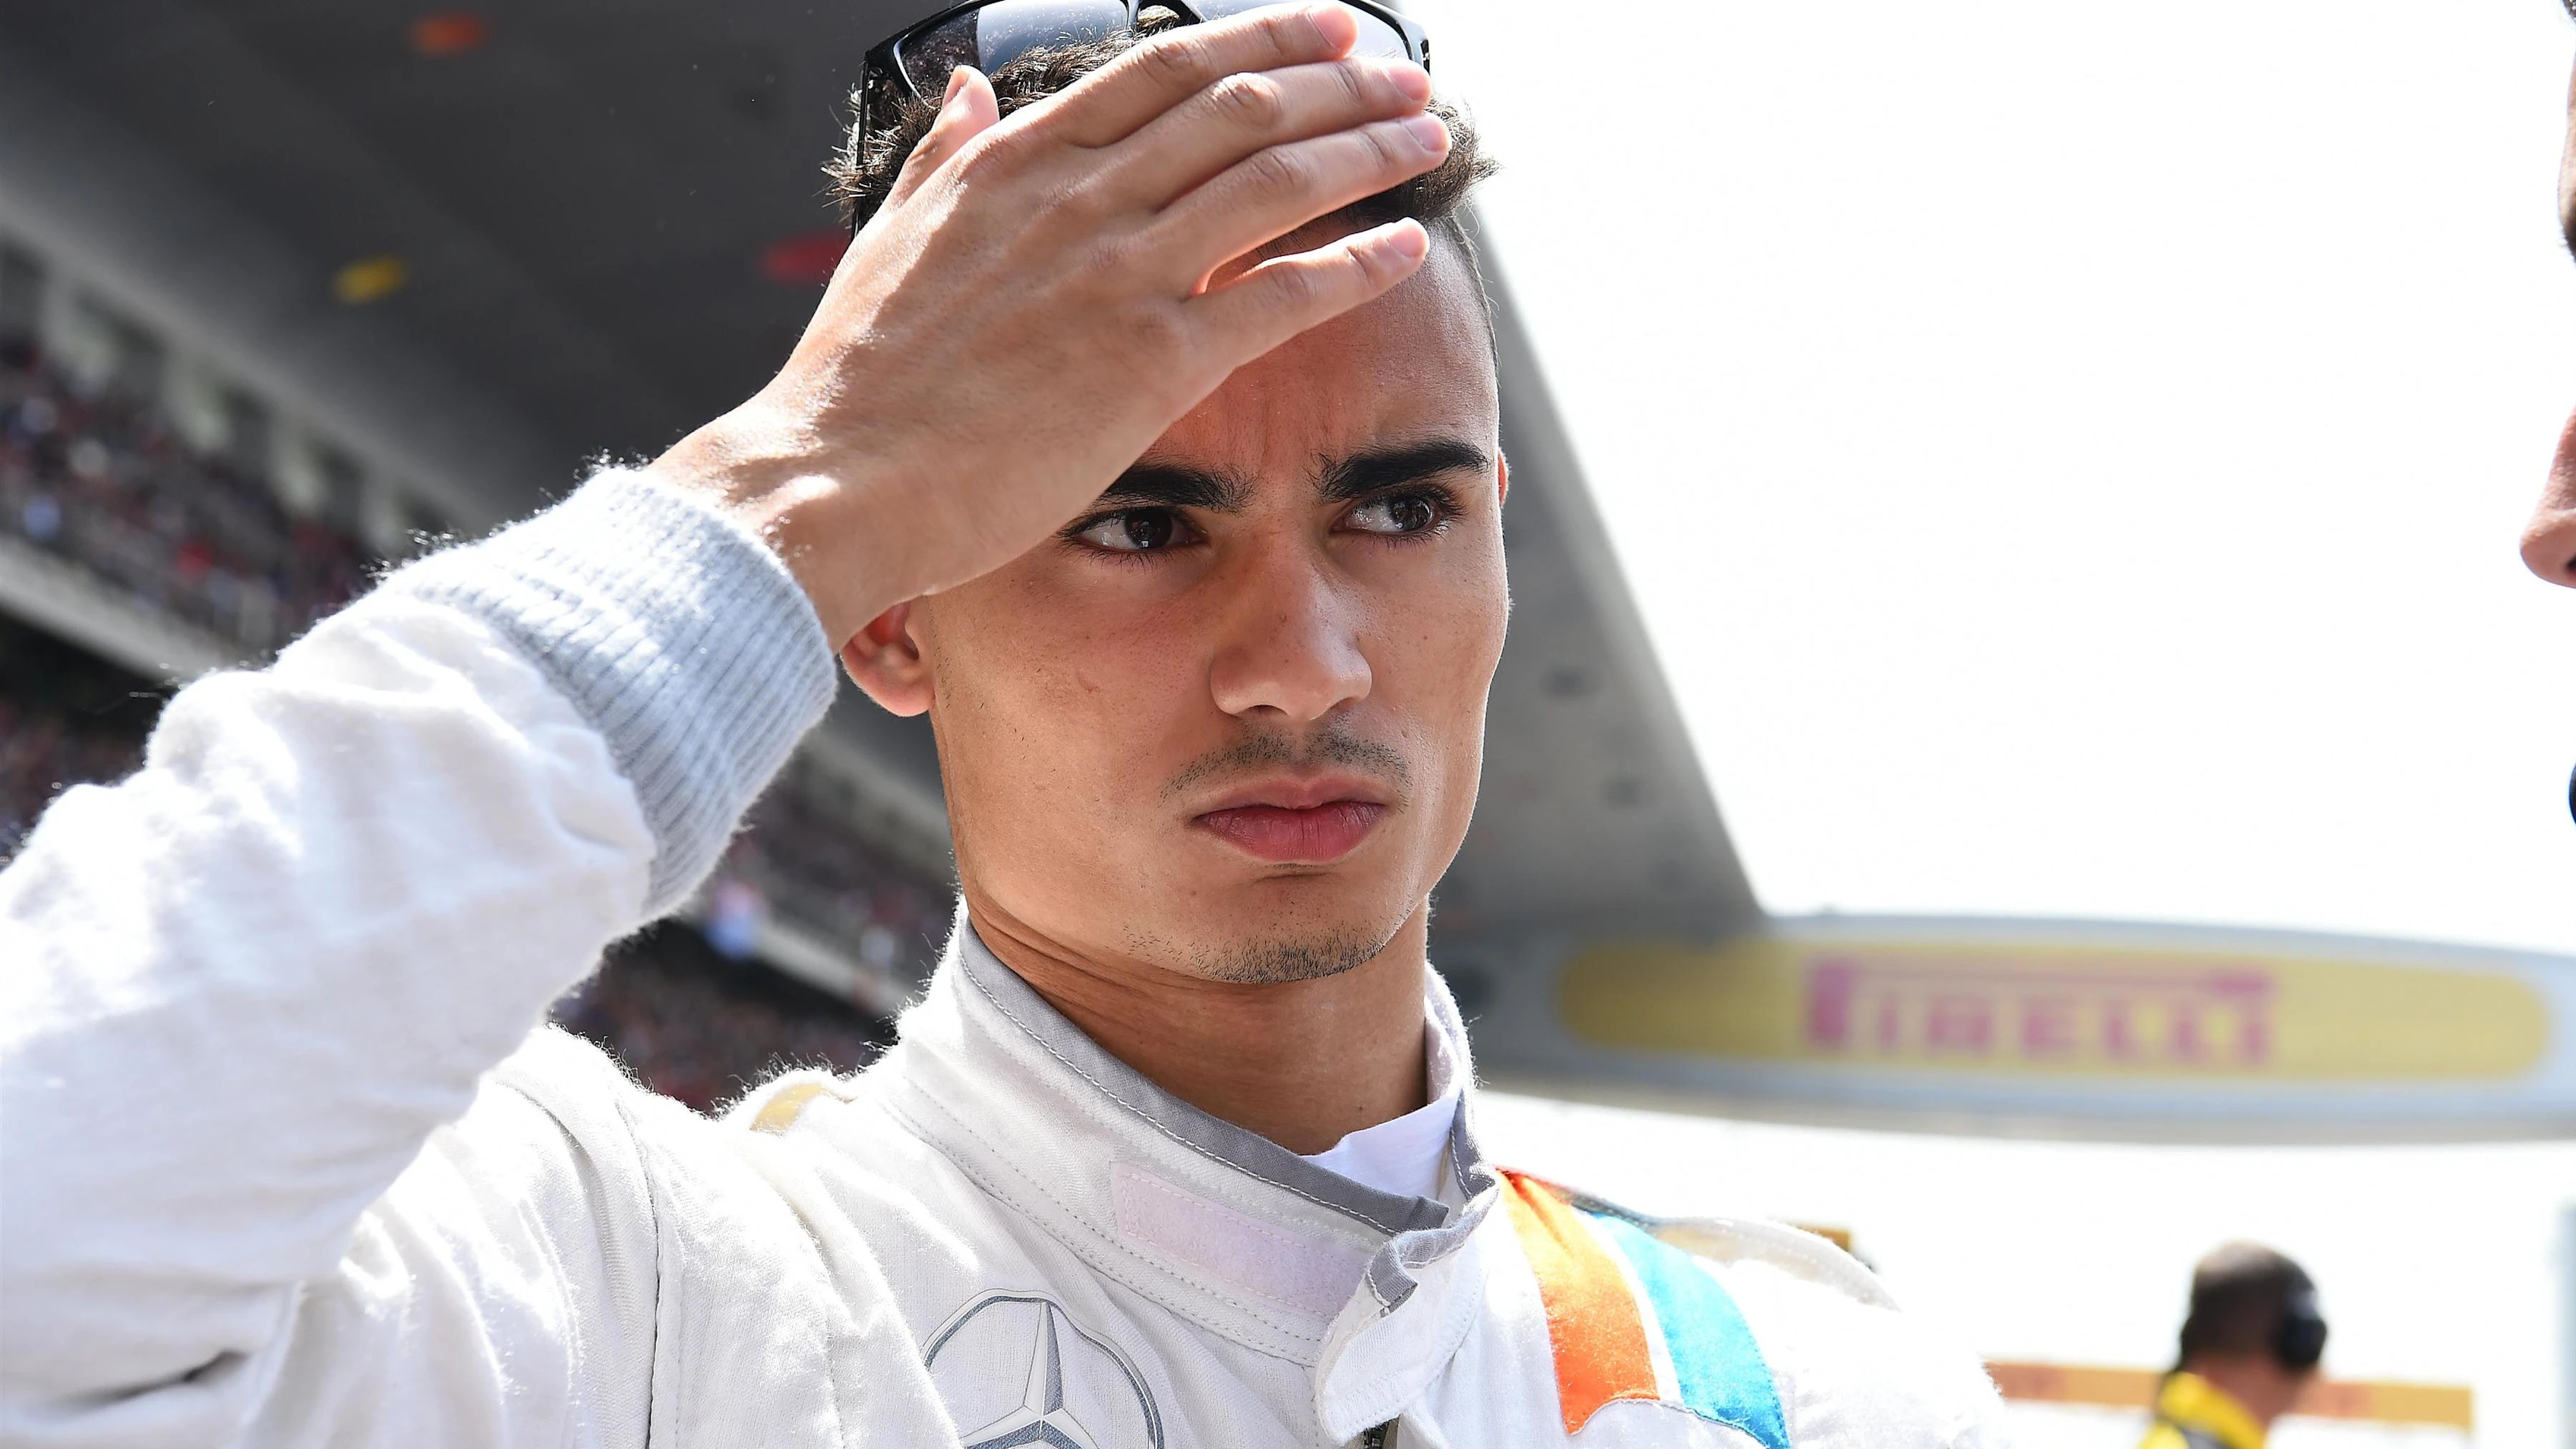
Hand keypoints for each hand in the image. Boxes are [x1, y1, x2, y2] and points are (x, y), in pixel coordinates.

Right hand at [644, 3, 1449, 650]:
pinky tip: (1406, 246)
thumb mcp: (891, 236)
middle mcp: (1080, 197)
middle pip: (1241, 107)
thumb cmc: (856, 381)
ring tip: (1427, 138)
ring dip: (1366, 151)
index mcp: (1019, 161)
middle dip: (1338, 85)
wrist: (834, 478)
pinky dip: (1355, 263)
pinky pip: (1281, 294)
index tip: (1322, 34)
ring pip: (1275, 180)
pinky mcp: (1152, 360)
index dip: (1260, 41)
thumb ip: (945, 157)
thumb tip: (971, 91)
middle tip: (1402, 78)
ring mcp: (1120, 273)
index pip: (1164, 70)